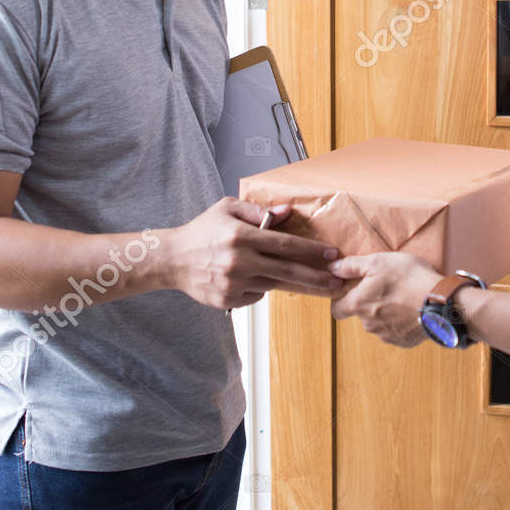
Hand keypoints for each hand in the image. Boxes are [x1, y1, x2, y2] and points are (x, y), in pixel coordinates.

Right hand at [168, 198, 341, 310]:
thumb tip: (287, 213)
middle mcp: (239, 261)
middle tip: (337, 280)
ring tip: (316, 284)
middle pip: (288, 272)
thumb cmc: (203, 231)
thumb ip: (258, 212)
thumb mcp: (227, 209)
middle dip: (317, 277)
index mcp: (241, 236)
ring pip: (274, 285)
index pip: (285, 245)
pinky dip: (261, 286)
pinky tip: (253, 277)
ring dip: (295, 284)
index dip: (312, 251)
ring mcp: (233, 284)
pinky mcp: (229, 300)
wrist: (172, 259)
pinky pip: (257, 295)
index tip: (332, 254)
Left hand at [327, 251, 439, 346]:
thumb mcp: (378, 262)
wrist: (440, 302)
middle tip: (386, 287)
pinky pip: (396, 331)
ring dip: (385, 312)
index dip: (341, 300)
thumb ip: (351, 265)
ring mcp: (387, 335)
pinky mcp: (403, 341)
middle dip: (369, 303)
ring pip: (378, 323)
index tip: (353, 290)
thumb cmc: (408, 278)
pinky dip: (400, 322)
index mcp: (358, 305)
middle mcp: (369, 324)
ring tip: (402, 296)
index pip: (337, 310)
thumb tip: (333, 268)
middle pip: (360, 314)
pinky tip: (411, 308)